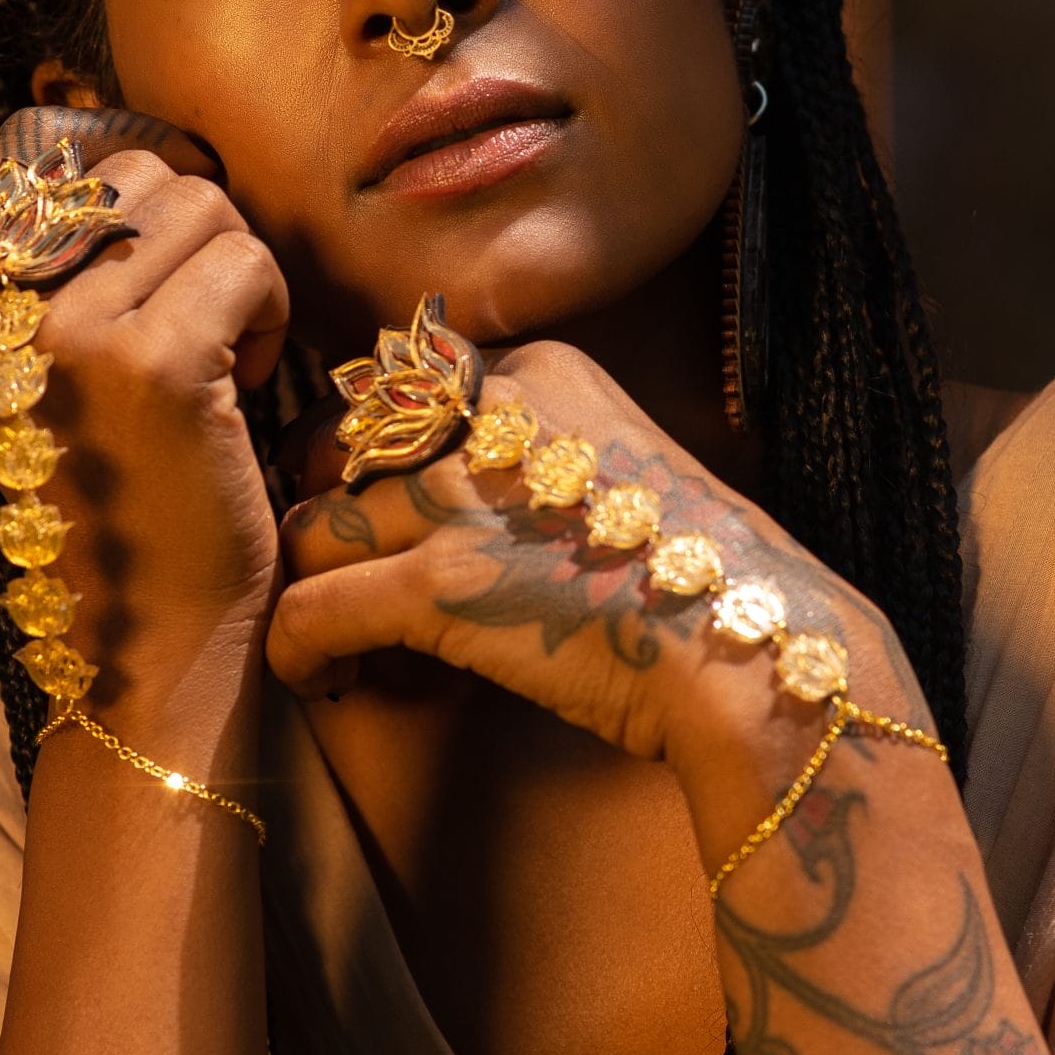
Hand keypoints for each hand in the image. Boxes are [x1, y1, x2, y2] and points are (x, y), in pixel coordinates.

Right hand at [0, 105, 289, 705]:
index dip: (138, 200)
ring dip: (235, 280)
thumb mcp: (61, 361)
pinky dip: (269, 317)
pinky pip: (248, 261)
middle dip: (193, 245)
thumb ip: (69, 256)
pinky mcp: (150, 361)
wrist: (154, 635)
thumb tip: (143, 138)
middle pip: (138, 172)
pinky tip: (236, 397)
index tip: (157, 286)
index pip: (55, 154)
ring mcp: (63, 331)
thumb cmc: (131, 489)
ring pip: (201, 205)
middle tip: (191, 347)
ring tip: (210, 374)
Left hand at [269, 339, 916, 774]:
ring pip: (311, 524)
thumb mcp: (629, 470)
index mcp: (541, 374)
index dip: (374, 460)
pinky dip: (298, 648)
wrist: (756, 656)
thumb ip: (542, 459)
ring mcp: (462, 499)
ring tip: (327, 639)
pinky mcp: (440, 583)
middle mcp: (491, 418)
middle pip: (339, 447)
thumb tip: (464, 496)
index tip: (382, 516)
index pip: (401, 392)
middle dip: (325, 510)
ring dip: (305, 585)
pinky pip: (310, 605)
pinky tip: (317, 680)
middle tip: (336, 573)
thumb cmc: (706, 587)